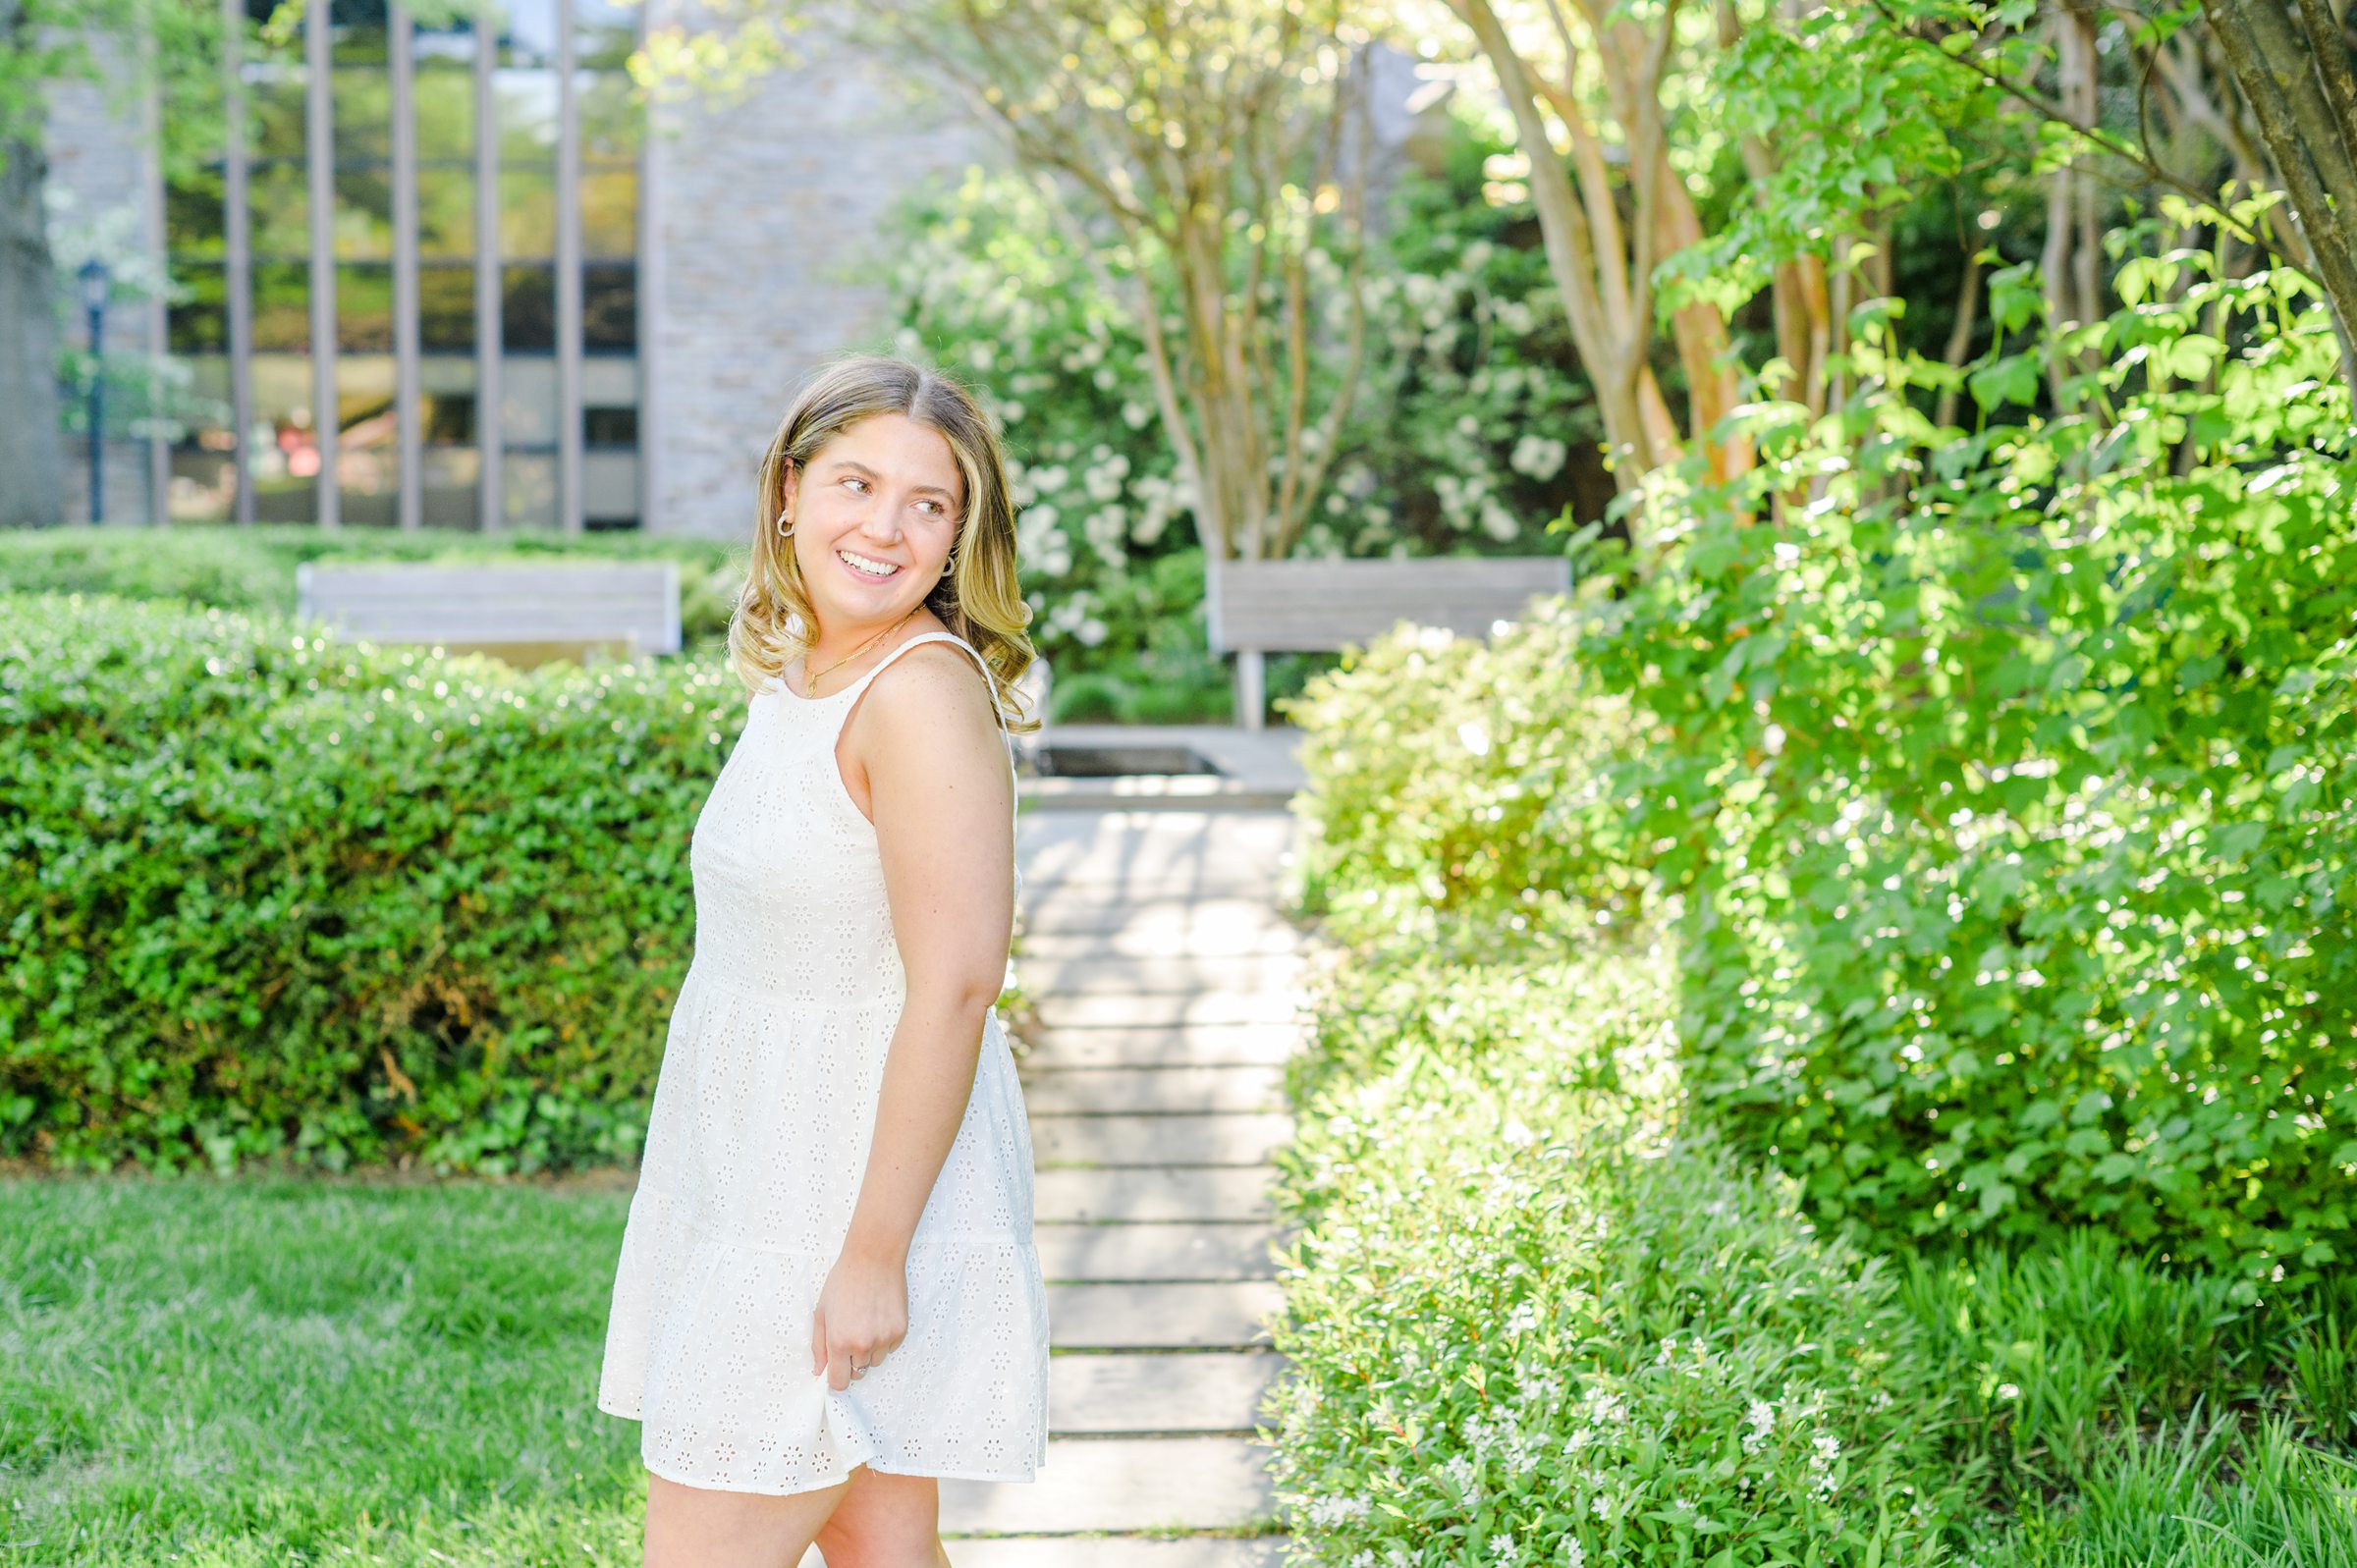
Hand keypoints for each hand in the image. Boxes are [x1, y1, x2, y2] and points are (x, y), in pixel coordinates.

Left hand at [811, 1250, 908, 1391]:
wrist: (874, 1258)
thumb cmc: (843, 1282)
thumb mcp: (822, 1313)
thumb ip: (819, 1346)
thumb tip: (819, 1372)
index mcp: (839, 1342)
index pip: (839, 1383)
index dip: (837, 1378)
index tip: (836, 1368)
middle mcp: (863, 1345)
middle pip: (858, 1373)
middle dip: (852, 1361)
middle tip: (851, 1335)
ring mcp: (884, 1339)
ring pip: (875, 1361)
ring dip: (869, 1351)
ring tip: (866, 1323)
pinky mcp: (900, 1331)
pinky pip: (890, 1348)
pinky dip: (884, 1339)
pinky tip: (879, 1317)